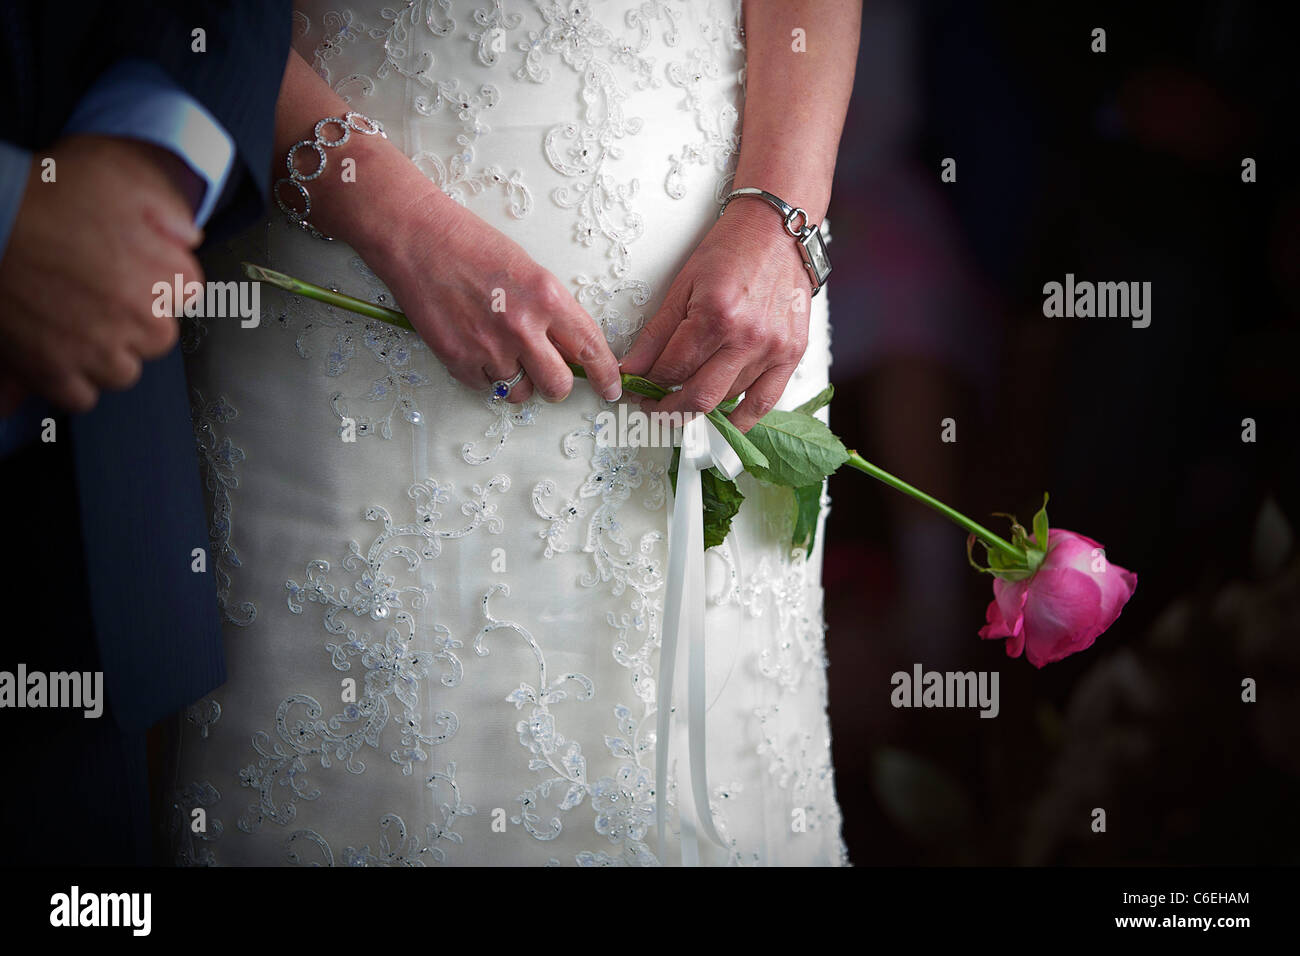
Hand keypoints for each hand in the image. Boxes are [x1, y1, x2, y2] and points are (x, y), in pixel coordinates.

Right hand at [0, 135, 202, 411]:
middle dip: (136, 320)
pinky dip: (70, 381)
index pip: (187, 293)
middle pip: (159, 338)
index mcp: (165, 277)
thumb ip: (169, 209)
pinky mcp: (54, 372)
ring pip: (123, 372)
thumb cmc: (42, 195)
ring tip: (76, 323)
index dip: (158, 278)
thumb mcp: (120, 177)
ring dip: (106, 354)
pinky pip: (80, 397)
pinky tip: (57, 352)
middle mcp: (140, 320)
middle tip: (100, 295)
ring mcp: (98, 350)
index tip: (134, 269)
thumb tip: (190, 238)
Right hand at [356, 189, 621, 404]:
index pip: (590, 349)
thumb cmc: (470, 245)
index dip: (605, 376)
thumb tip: (568, 348)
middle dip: (556, 386)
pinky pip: (486, 388)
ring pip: (519, 392)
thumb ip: (552, 311)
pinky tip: (474, 345)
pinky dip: (484, 376)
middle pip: (557, 385)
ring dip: (516, 379)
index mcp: (547, 298)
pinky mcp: (458, 361)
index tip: (611, 389)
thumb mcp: (529, 270)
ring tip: (499, 348)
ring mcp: (488, 348)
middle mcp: (522, 327)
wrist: (417, 239)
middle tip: (548, 375)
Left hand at [618, 198, 812, 431]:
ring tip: (682, 399)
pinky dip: (741, 420)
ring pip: (727, 400)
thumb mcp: (683, 284)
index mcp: (715, 315)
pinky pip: (764, 402)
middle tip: (651, 406)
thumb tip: (631, 368)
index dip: (646, 384)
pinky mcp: (792, 354)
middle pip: (697, 396)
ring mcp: (772, 349)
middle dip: (666, 408)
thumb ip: (656, 333)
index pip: (670, 370)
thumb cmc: (731, 249)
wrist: (778, 231)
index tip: (636, 386)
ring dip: (700, 406)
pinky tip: (723, 423)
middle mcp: (746, 337)